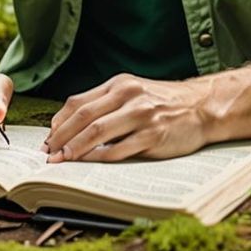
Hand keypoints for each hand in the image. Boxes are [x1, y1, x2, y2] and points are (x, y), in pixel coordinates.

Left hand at [44, 72, 215, 161]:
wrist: (202, 106)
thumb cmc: (164, 103)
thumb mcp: (133, 93)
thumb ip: (107, 104)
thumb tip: (73, 127)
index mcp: (118, 85)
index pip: (79, 102)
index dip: (60, 121)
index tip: (48, 138)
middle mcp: (127, 95)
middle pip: (84, 116)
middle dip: (62, 137)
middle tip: (48, 153)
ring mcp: (141, 115)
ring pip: (99, 132)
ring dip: (77, 149)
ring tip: (63, 161)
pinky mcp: (154, 135)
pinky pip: (122, 149)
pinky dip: (103, 158)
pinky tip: (91, 165)